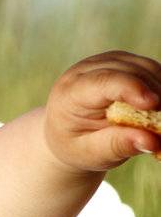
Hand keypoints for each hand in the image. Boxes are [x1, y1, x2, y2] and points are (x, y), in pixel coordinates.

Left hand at [45, 50, 160, 170]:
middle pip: (130, 71)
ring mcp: (106, 63)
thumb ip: (117, 146)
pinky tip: (160, 110)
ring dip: (160, 90)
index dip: (131, 89)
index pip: (104, 81)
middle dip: (155, 92)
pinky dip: (160, 87)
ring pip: (145, 67)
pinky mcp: (123, 63)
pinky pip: (151, 70)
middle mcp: (86, 70)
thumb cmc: (77, 145)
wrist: (66, 132)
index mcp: (71, 92)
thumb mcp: (90, 153)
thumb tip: (151, 142)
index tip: (155, 104)